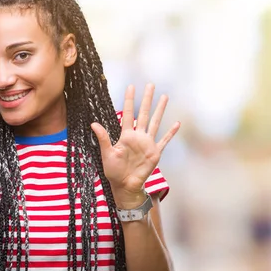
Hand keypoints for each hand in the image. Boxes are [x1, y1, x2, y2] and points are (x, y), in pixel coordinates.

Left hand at [91, 84, 179, 206]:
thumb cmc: (114, 171)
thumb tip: (93, 124)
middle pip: (144, 113)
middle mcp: (138, 136)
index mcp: (126, 135)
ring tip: (165, 97)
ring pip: (155, 122)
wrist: (125, 185)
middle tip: (150, 85)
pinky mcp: (155, 152)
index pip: (128, 113)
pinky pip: (164, 140)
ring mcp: (148, 143)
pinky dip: (171, 132)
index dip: (130, 100)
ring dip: (160, 110)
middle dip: (147, 99)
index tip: (131, 87)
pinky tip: (177, 123)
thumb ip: (103, 138)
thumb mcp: (107, 153)